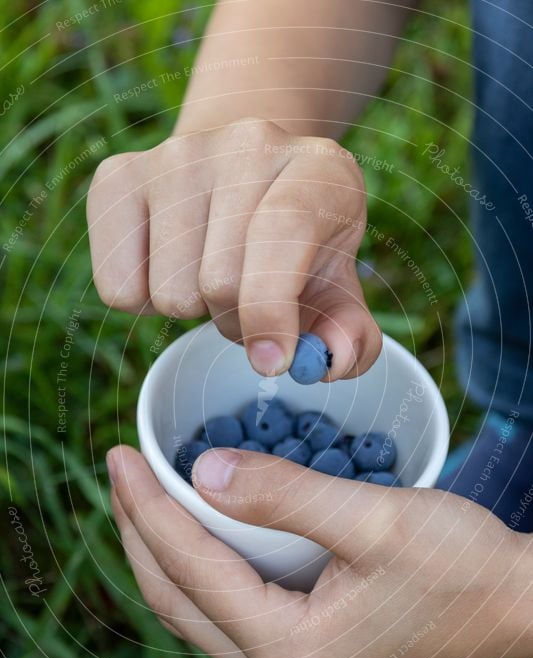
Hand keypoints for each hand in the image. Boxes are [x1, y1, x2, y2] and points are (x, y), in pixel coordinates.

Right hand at [87, 118, 380, 378]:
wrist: (240, 176)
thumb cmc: (296, 247)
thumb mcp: (337, 287)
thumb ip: (350, 335)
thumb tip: (332, 361)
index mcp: (319, 169)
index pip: (282, 233)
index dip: (272, 310)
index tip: (272, 361)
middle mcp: (246, 143)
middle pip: (219, 282)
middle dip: (235, 319)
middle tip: (248, 296)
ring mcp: (175, 154)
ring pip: (168, 293)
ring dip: (191, 309)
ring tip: (208, 270)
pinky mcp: (117, 175)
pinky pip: (118, 289)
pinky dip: (143, 301)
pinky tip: (169, 263)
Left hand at [107, 445, 530, 657]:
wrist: (514, 606)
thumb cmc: (460, 565)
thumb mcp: (373, 519)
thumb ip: (283, 495)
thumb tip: (201, 471)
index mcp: (288, 650)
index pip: (189, 569)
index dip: (146, 507)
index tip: (119, 454)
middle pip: (175, 598)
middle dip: (139, 530)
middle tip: (120, 468)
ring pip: (194, 609)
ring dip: (163, 550)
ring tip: (142, 494)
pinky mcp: (300, 657)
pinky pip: (225, 612)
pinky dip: (199, 568)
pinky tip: (193, 528)